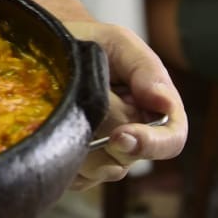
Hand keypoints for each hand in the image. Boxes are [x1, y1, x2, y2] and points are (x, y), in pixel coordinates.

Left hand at [33, 0, 187, 187]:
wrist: (47, 49)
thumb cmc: (86, 42)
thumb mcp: (115, 41)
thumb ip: (143, 67)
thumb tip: (162, 101)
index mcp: (155, 106)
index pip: (171, 140)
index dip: (151, 143)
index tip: (121, 136)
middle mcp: (135, 134)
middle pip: (128, 157)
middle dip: (102, 137)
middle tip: (77, 109)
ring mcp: (106, 154)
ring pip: (98, 170)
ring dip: (77, 146)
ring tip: (61, 111)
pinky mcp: (79, 167)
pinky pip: (73, 176)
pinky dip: (60, 156)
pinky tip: (51, 127)